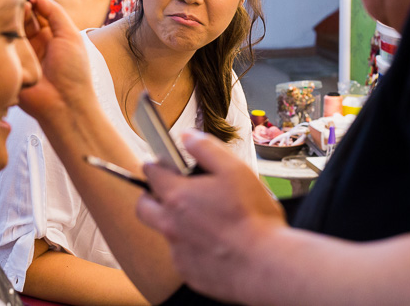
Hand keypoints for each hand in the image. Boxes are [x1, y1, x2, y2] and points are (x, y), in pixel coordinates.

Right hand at [18, 0, 90, 125]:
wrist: (63, 104)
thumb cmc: (73, 72)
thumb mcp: (69, 35)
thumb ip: (55, 12)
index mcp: (52, 35)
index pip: (38, 10)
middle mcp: (34, 42)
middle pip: (21, 18)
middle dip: (18, 8)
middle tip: (15, 0)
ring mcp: (20, 53)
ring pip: (10, 30)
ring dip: (9, 21)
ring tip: (9, 13)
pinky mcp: (7, 64)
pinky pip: (0, 46)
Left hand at [136, 130, 285, 301]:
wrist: (265, 265)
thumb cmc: (253, 217)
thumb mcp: (235, 169)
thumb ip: (207, 148)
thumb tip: (187, 136)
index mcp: (178, 196)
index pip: (152, 173)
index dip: (156, 165)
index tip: (161, 163)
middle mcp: (170, 224)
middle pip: (144, 207)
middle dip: (149, 195)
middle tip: (166, 192)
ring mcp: (178, 251)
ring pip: (165, 232)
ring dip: (175, 223)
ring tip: (203, 219)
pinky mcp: (189, 272)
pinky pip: (182, 255)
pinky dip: (192, 247)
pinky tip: (215, 244)